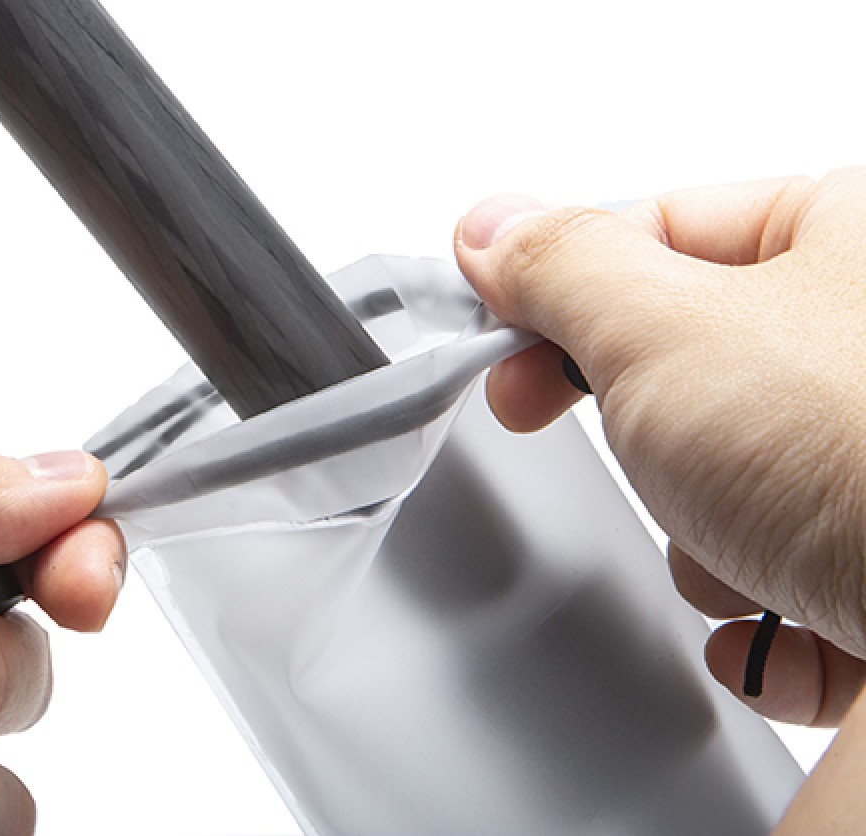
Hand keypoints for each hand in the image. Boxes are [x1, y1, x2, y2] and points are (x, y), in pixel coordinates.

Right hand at [455, 169, 865, 728]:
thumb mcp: (666, 333)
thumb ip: (564, 270)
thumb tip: (495, 228)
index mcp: (850, 237)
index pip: (658, 231)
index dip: (560, 287)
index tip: (501, 338)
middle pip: (687, 372)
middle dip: (652, 438)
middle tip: (643, 451)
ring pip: (724, 487)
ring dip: (708, 540)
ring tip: (757, 549)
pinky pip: (782, 580)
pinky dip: (764, 616)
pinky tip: (788, 617)